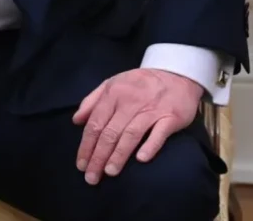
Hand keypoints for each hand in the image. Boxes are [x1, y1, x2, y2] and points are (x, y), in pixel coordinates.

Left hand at [73, 68, 202, 184]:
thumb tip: (76, 120)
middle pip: (110, 132)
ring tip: (110, 172)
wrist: (176, 74)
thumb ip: (92, 101)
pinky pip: (159, 133)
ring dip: (119, 155)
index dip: (86, 145)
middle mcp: (130, 102)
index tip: (81, 165)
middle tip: (92, 177)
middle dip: (98, 156)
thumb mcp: (112, 83)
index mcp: (113, 94)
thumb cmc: (139, 83)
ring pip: (131, 134)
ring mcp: (151, 110)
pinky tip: (141, 159)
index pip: (95, 123)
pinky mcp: (171, 117)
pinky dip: (150, 146)